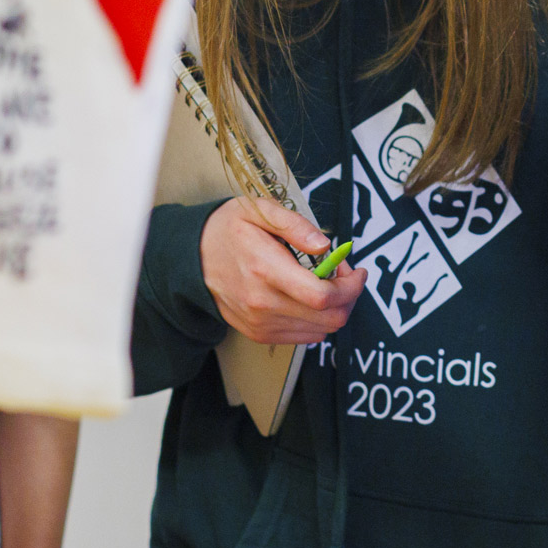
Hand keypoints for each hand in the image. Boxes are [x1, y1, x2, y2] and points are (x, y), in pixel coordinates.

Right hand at [199, 198, 364, 345]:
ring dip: (335, 309)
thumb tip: (325, 245)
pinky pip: (304, 336)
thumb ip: (295, 225)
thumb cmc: (227, 231)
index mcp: (266, 270)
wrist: (191, 259)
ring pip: (321, 331)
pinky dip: (317, 319)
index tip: (357, 271)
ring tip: (324, 283)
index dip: (351, 287)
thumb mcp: (258, 211)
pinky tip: (309, 297)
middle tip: (345, 275)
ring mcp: (261, 324)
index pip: (323, 296)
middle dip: (349, 297)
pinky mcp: (259, 334)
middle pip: (329, 318)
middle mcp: (263, 304)